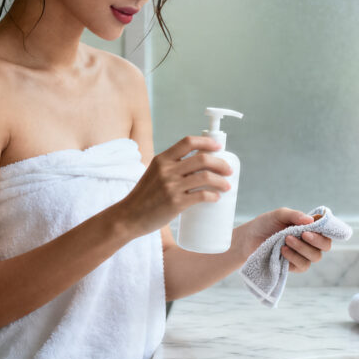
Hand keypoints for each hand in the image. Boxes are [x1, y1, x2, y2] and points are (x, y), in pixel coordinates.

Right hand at [118, 136, 232, 234]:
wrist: (129, 216)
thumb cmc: (144, 196)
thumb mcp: (154, 173)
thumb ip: (171, 167)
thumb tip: (198, 165)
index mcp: (162, 159)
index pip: (188, 141)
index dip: (207, 142)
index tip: (219, 147)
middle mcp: (167, 170)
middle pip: (202, 159)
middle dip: (221, 163)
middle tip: (229, 170)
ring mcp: (171, 186)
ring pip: (205, 177)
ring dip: (221, 181)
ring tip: (227, 186)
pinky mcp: (175, 203)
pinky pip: (201, 195)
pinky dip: (213, 196)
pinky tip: (216, 198)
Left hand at [236, 208, 332, 272]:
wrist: (248, 239)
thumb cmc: (265, 224)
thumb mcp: (279, 214)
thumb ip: (295, 215)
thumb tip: (311, 221)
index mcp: (309, 227)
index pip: (326, 230)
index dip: (327, 230)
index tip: (316, 227)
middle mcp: (309, 241)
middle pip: (325, 245)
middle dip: (316, 240)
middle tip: (303, 234)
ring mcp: (302, 254)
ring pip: (315, 256)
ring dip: (302, 248)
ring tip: (286, 240)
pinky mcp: (294, 266)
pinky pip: (303, 266)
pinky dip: (295, 258)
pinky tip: (283, 251)